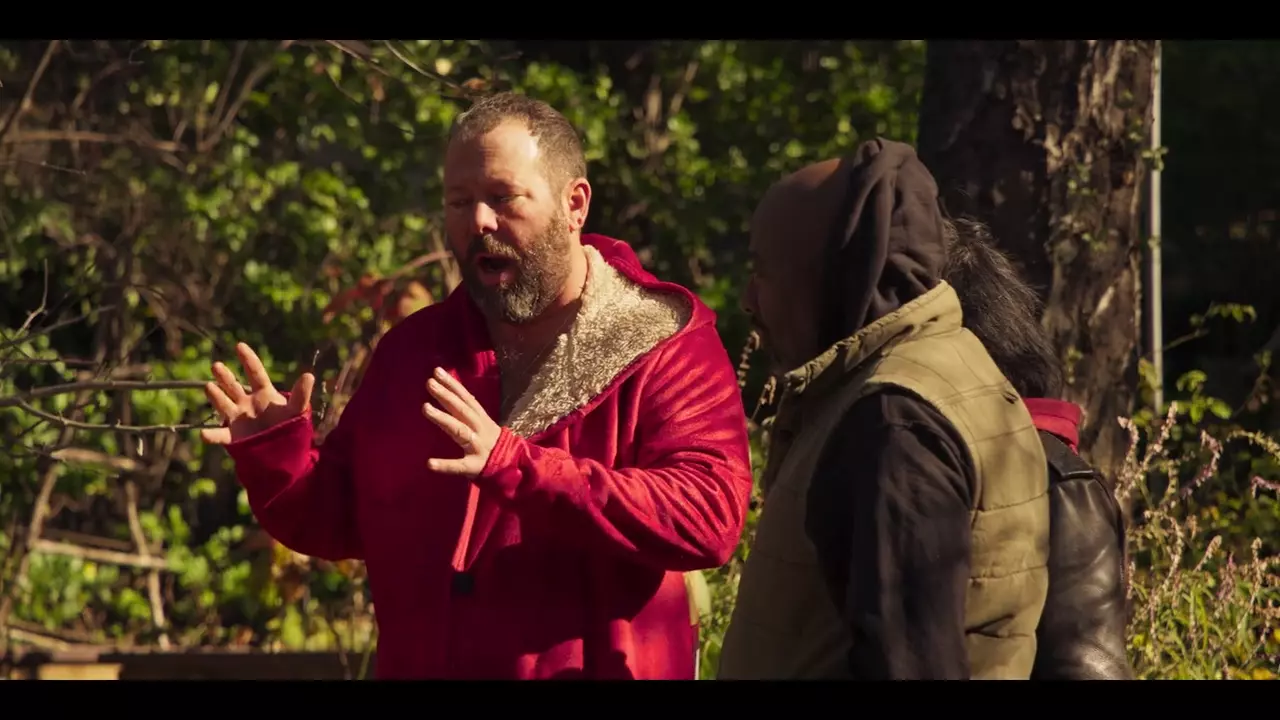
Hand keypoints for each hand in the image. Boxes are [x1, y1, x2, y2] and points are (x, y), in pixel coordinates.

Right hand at [200, 342, 314, 444]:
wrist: (283, 450)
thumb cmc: (290, 427)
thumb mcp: (297, 410)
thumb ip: (301, 395)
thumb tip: (309, 375)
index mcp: (264, 393)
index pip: (255, 373)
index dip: (248, 360)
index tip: (239, 345)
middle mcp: (247, 403)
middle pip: (234, 386)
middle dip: (225, 376)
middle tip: (216, 365)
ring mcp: (238, 418)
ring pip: (223, 404)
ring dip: (216, 396)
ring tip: (209, 387)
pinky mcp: (234, 436)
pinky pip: (220, 435)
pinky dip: (211, 435)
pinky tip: (203, 434)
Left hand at [423, 367, 499, 476]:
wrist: (513, 465)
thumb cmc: (492, 443)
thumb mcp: (483, 423)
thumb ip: (467, 410)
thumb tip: (449, 392)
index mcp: (480, 418)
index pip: (466, 398)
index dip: (453, 384)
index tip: (437, 371)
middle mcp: (479, 428)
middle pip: (461, 409)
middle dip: (445, 395)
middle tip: (429, 383)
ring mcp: (477, 447)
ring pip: (459, 430)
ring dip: (442, 418)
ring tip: (425, 408)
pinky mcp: (474, 466)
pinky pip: (459, 465)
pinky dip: (445, 465)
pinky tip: (430, 463)